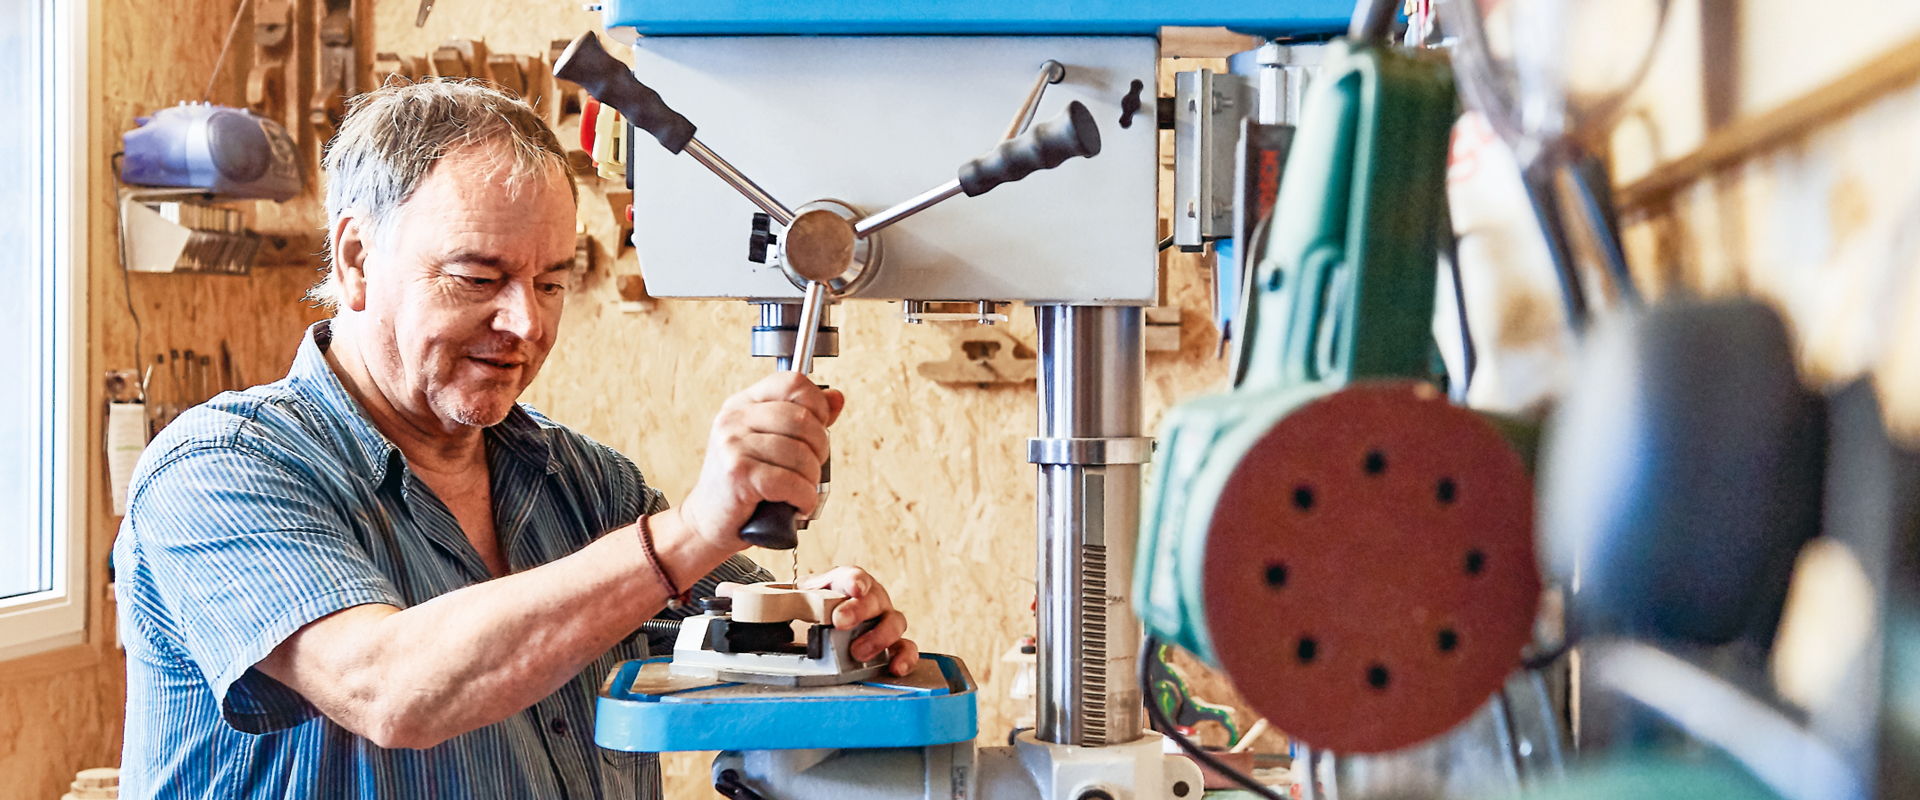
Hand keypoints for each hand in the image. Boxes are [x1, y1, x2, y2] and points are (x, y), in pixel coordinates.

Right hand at [679, 372, 844, 550]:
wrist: (707, 523)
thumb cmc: (742, 486)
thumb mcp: (771, 444)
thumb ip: (804, 419)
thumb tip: (836, 398)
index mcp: (743, 404)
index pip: (793, 382)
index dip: (818, 405)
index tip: (819, 429)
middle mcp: (734, 419)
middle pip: (803, 419)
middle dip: (819, 450)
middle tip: (809, 470)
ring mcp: (732, 444)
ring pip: (800, 454)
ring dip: (811, 480)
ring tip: (800, 491)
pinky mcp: (737, 473)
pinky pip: (790, 481)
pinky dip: (804, 498)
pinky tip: (798, 505)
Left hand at [717, 566, 920, 676]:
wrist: (823, 628)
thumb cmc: (809, 611)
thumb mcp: (784, 602)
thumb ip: (757, 598)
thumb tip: (724, 591)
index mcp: (840, 585)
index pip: (851, 576)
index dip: (851, 581)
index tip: (847, 589)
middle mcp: (867, 601)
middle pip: (875, 597)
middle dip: (860, 609)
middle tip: (840, 622)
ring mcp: (880, 623)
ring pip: (895, 621)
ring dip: (880, 635)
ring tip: (860, 650)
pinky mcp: (891, 646)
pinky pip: (906, 648)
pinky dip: (905, 656)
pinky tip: (895, 666)